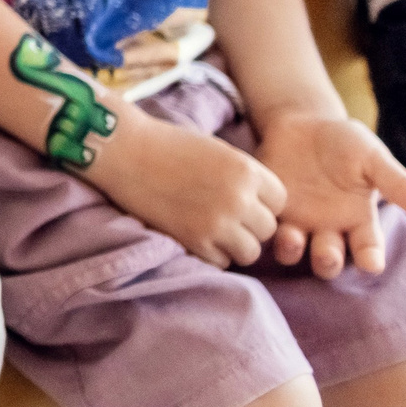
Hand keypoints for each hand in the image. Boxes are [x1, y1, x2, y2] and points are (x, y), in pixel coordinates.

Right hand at [89, 109, 286, 268]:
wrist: (125, 150)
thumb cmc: (168, 145)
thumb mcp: (218, 151)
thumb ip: (243, 177)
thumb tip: (261, 206)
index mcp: (247, 170)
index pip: (280, 201)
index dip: (263, 202)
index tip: (244, 199)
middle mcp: (238, 199)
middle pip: (268, 229)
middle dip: (250, 225)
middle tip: (226, 216)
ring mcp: (217, 223)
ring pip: (250, 252)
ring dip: (235, 244)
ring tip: (213, 230)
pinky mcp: (194, 241)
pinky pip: (221, 261)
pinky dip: (212, 253)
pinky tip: (196, 235)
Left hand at [255, 111, 405, 278]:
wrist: (303, 123)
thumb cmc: (345, 142)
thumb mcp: (372, 157)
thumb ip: (397, 183)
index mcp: (359, 221)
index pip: (368, 248)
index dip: (370, 258)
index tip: (372, 263)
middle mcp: (329, 229)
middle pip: (330, 259)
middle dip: (329, 261)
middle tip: (328, 254)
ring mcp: (298, 222)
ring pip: (296, 252)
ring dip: (293, 250)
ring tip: (292, 237)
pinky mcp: (271, 210)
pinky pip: (267, 228)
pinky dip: (266, 230)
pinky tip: (267, 220)